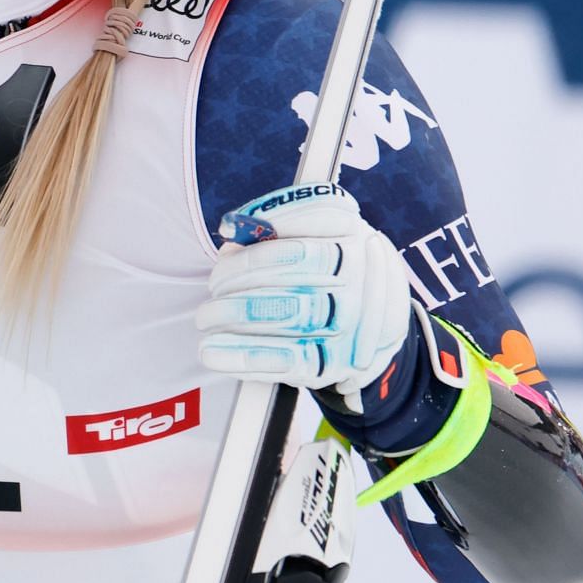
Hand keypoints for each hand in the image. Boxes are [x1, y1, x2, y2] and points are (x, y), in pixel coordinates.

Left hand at [196, 183, 411, 407]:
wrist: (375, 325)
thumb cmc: (329, 268)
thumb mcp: (317, 234)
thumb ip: (277, 226)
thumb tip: (232, 231)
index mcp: (354, 235)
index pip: (317, 218)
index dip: (269, 220)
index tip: (228, 229)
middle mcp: (361, 276)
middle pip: (301, 265)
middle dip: (244, 272)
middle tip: (213, 283)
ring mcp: (352, 323)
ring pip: (292, 312)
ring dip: (238, 313)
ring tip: (206, 316)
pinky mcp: (334, 363)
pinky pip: (287, 359)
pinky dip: (244, 355)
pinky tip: (211, 351)